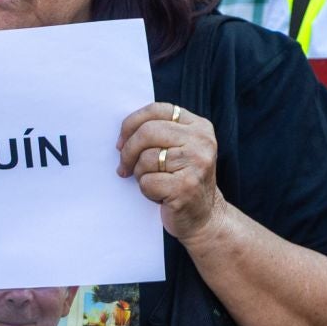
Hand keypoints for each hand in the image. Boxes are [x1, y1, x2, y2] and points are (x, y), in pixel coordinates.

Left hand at [116, 103, 223, 243]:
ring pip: (146, 158)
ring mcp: (197, 164)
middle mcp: (202, 141)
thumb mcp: (181, 148)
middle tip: (124, 165)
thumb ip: (162, 133)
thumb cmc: (183, 180)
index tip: (122, 141)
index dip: (132, 122)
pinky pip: (148, 181)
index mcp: (199, 127)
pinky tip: (159, 194)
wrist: (204, 215)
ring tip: (152, 181)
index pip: (158, 110)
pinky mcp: (186, 187)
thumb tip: (124, 133)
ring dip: (140, 174)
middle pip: (148, 131)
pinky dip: (146, 190)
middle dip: (128, 151)